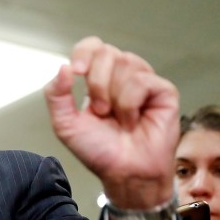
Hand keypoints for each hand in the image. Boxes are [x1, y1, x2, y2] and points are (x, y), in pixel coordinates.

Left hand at [44, 37, 179, 208]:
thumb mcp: (65, 124)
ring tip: (117, 119)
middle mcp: (121, 76)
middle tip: (99, 111)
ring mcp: (143, 81)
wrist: (123, 172)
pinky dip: (130, 103)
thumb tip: (62, 67)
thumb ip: (56, 95)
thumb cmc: (98, 150)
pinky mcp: (163, 91)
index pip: (92, 46)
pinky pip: (141, 81)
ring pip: (125, 63)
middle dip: (96, 82)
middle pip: (106, 52)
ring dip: (113, 97)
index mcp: (98, 79)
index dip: (84, 52)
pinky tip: (134, 120)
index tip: (76, 71)